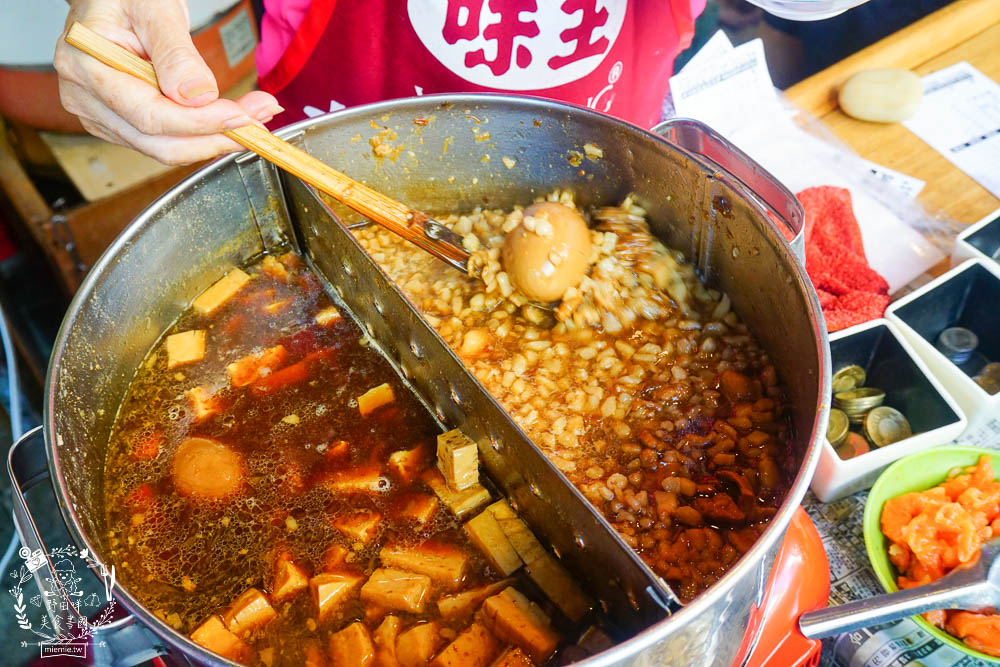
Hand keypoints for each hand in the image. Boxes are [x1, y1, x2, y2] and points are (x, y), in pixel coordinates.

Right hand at [54, 0, 281, 164]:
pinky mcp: (119, 124)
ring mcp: (100, 115)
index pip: (150, 115)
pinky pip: (165, 142)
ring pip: (165, 149)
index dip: (202, 123)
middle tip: (259, 121)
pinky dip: (201, 136)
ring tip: (252, 117)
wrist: (114, 0)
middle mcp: (85, 97)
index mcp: (85, 64)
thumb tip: (198, 96)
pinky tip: (227, 119)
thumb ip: (176, 53)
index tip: (243, 116)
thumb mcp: (155, 8)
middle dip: (216, 138)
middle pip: (159, 143)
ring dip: (214, 140)